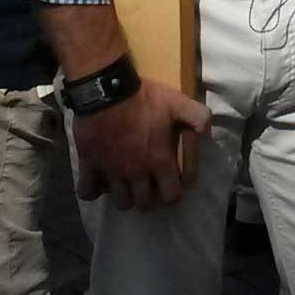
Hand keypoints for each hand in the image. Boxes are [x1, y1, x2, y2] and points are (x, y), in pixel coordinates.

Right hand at [71, 80, 212, 210]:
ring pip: (120, 202)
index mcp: (158, 161)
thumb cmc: (143, 98)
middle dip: (148, 199)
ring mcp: (111, 172)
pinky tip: (99, 181)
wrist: (106, 90)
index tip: (170, 185)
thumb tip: (207, 133)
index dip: (172, 193)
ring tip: (126, 184)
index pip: (171, 197)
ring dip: (124, 196)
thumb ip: (198, 116)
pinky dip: (92, 190)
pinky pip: (87, 191)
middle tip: (147, 186)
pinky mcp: (89, 166)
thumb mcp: (177, 102)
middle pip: (144, 205)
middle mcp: (136, 173)